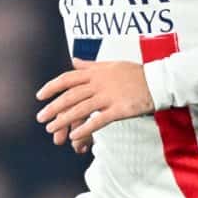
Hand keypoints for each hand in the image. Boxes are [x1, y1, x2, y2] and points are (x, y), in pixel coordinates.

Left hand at [35, 61, 155, 152]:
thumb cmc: (135, 73)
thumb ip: (90, 65)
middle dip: (53, 107)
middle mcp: (99, 83)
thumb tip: (74, 61)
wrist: (159, 81)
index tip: (39, 96)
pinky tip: (74, 137)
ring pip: (81, 108)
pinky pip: (98, 120)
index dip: (51, 87)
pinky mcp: (120, 109)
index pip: (67, 79)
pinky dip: (85, 129)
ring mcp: (109, 96)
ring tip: (51, 129)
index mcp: (96, 72)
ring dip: (63, 119)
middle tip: (40, 118)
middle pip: (70, 95)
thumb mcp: (111, 64)